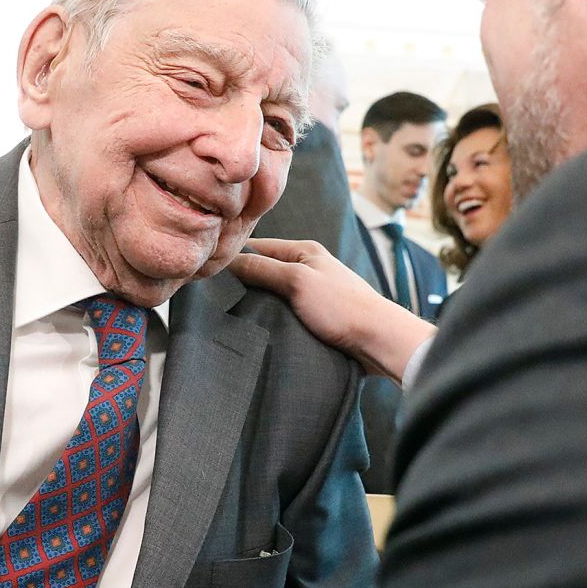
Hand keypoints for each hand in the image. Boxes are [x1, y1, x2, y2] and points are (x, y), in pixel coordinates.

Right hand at [230, 238, 435, 382]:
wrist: (377, 340)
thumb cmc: (341, 307)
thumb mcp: (297, 281)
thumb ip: (262, 269)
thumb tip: (227, 260)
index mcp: (305, 251)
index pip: (259, 247)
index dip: (235, 257)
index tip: (209, 270)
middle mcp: (309, 268)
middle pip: (265, 271)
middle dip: (244, 282)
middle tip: (216, 297)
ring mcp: (313, 293)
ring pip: (275, 294)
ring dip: (259, 304)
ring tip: (234, 315)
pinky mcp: (318, 317)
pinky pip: (287, 313)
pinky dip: (274, 319)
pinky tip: (260, 329)